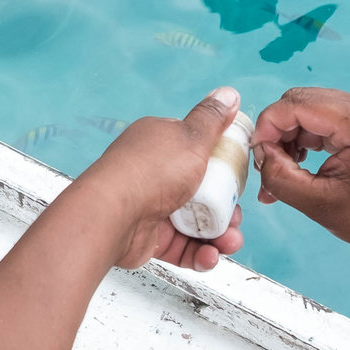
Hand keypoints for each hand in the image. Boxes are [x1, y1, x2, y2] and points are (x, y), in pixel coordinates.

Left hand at [72, 88, 249, 272]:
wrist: (111, 216)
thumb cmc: (150, 173)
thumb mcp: (191, 138)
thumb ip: (212, 119)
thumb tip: (228, 94)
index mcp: (161, 144)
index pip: (199, 152)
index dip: (223, 167)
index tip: (238, 179)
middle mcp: (155, 174)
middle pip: (202, 193)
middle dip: (226, 209)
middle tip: (234, 218)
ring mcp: (151, 206)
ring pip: (196, 223)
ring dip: (218, 236)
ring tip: (228, 242)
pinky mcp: (149, 237)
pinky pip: (182, 247)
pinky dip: (199, 253)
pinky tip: (208, 255)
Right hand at [253, 88, 349, 258]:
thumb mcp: (321, 205)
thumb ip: (281, 178)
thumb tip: (260, 155)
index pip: (297, 105)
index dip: (267, 127)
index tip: (256, 157)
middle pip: (302, 101)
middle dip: (278, 132)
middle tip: (269, 167)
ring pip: (310, 108)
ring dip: (291, 137)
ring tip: (285, 172)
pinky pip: (325, 118)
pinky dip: (307, 139)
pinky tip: (302, 165)